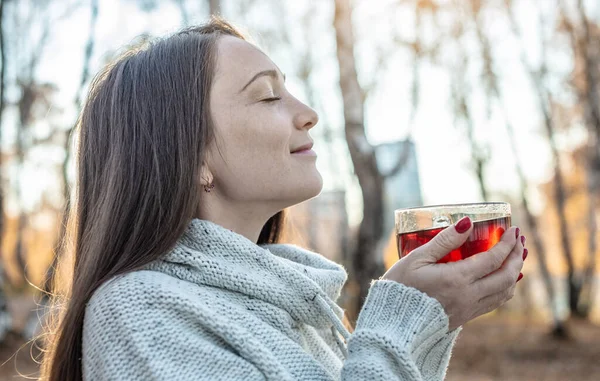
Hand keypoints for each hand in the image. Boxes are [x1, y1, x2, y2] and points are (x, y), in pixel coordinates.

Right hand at [381, 217, 524, 330]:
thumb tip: (467, 222)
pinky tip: (505, 280)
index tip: (513, 229)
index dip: (506, 243)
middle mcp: (468, 295)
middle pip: (506, 276)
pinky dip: (505, 288)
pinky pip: (495, 302)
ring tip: (517, 257)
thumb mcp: (417, 258)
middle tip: (519, 241)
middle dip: (517, 256)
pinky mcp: (466, 317)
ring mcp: (469, 308)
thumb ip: (445, 240)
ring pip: (505, 292)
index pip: (493, 259)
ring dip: (515, 273)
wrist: (394, 323)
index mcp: (457, 279)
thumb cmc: (401, 286)